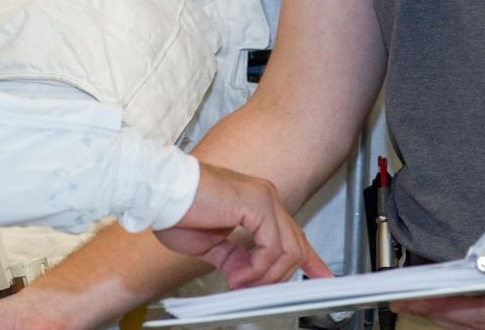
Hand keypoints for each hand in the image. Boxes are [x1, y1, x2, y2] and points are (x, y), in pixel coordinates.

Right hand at [152, 162, 331, 288]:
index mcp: (257, 203)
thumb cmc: (178, 211)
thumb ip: (234, 257)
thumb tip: (245, 274)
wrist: (161, 193)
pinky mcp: (257, 204)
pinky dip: (259, 267)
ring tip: (239, 282)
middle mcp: (265, 197)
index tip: (323, 278)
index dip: (311, 260)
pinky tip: (239, 273)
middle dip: (279, 277)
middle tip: (253, 292)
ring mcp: (264, 198)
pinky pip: (272, 247)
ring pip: (289, 250)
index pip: (293, 234)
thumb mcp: (211, 244)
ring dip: (266, 276)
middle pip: (296, 245)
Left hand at [389, 221, 484, 329]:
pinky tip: (433, 300)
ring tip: (409, 301)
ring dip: (440, 312)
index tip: (423, 301)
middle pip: (469, 323)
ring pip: (469, 323)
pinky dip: (453, 309)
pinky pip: (475, 317)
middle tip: (402, 301)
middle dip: (434, 312)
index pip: (482, 315)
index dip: (449, 308)